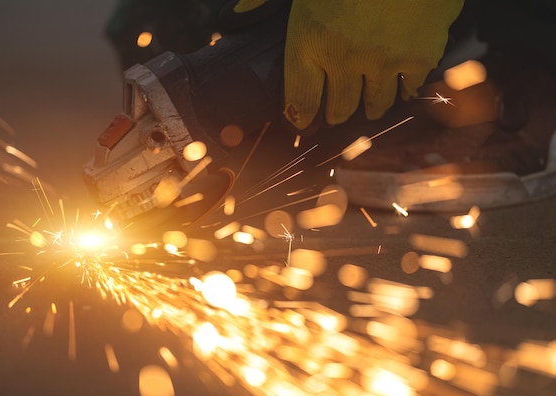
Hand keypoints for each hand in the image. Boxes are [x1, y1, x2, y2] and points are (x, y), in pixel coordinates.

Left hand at [236, 0, 463, 129]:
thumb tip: (234, 16)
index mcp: (309, 39)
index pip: (299, 102)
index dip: (299, 117)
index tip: (300, 120)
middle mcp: (344, 59)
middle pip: (337, 111)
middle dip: (334, 114)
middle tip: (334, 111)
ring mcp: (383, 61)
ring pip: (374, 105)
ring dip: (368, 107)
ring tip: (366, 103)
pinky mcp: (420, 55)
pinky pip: (410, 88)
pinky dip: (404, 89)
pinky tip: (401, 84)